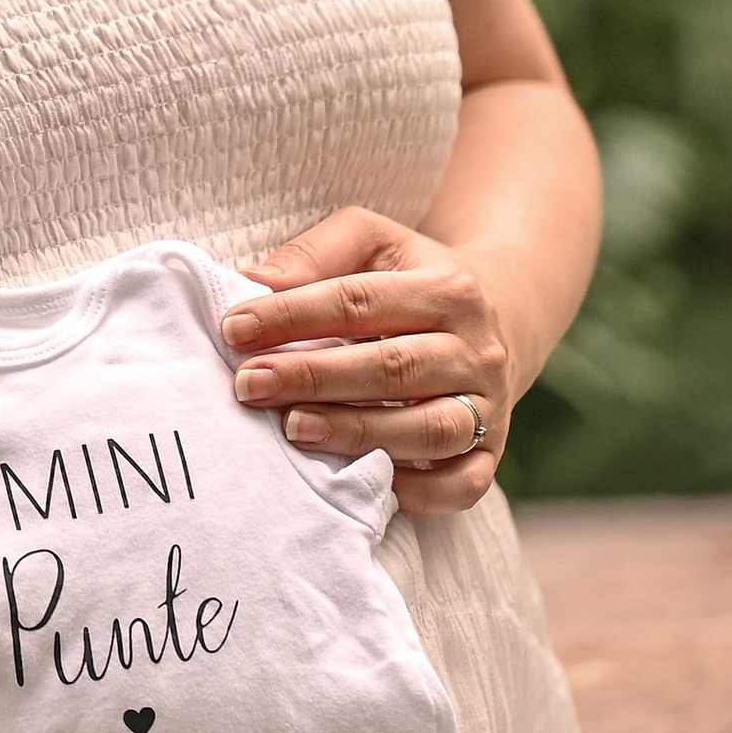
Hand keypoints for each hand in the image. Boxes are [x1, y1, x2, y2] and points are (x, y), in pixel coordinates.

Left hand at [224, 207, 509, 515]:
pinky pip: (461, 485)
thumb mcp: (373, 241)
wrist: (498, 316)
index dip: (292, 315)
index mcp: (448, 289)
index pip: (360, 302)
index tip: (233, 329)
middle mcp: (476, 350)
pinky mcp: (491, 455)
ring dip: (356, 433)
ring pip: (428, 429)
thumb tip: (255, 281)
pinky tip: (361, 481)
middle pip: (392, 368)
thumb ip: (316, 253)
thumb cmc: (409, 278)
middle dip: (313, 378)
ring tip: (294, 429)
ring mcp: (489, 407)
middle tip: (249, 385)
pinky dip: (415, 491)